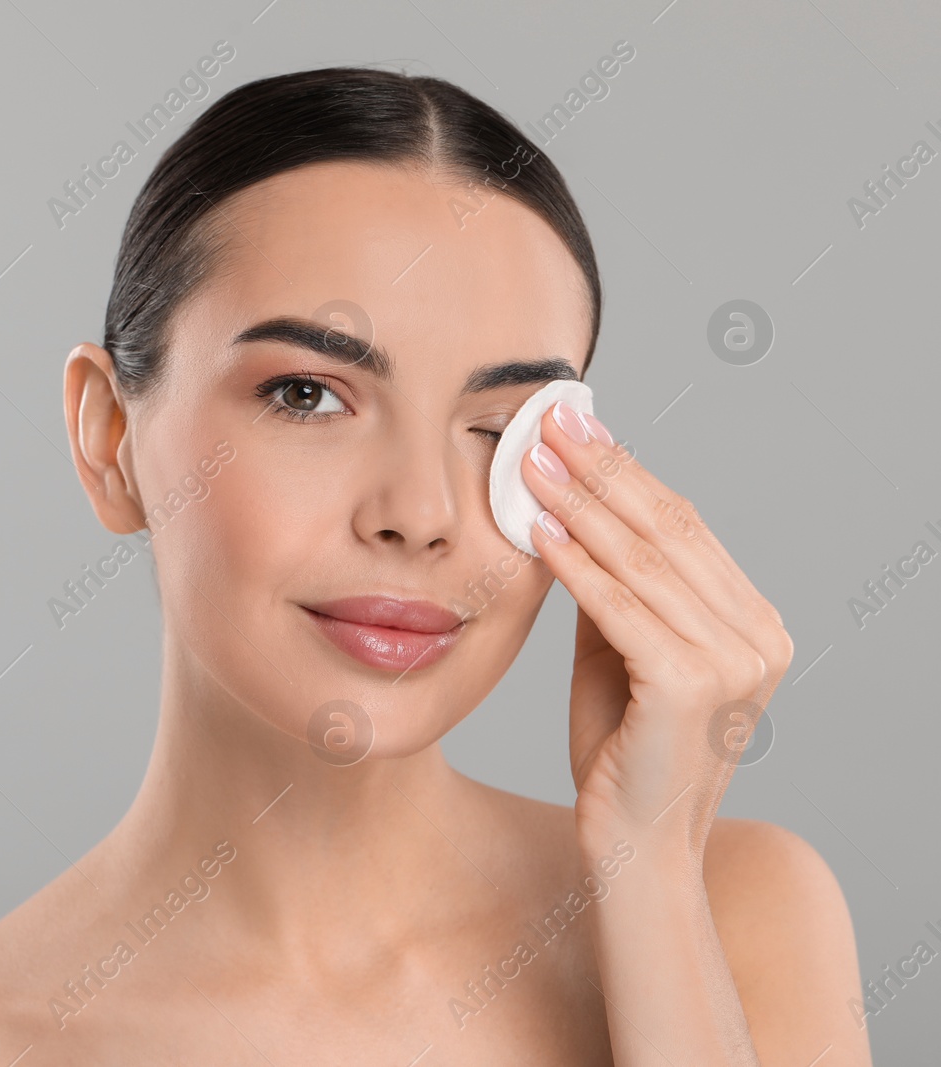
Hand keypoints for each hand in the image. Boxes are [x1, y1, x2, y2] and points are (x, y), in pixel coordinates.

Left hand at [520, 401, 794, 863]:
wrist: (635, 847)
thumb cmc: (621, 750)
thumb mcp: (617, 652)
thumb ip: (611, 589)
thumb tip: (571, 512)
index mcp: (752, 623)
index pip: (684, 526)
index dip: (626, 470)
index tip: (576, 426)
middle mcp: (758, 637)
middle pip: (668, 530)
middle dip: (600, 469)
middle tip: (548, 421)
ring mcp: (734, 661)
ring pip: (643, 562)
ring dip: (579, 505)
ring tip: (529, 462)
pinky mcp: (693, 686)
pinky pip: (620, 610)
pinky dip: (577, 566)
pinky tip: (538, 530)